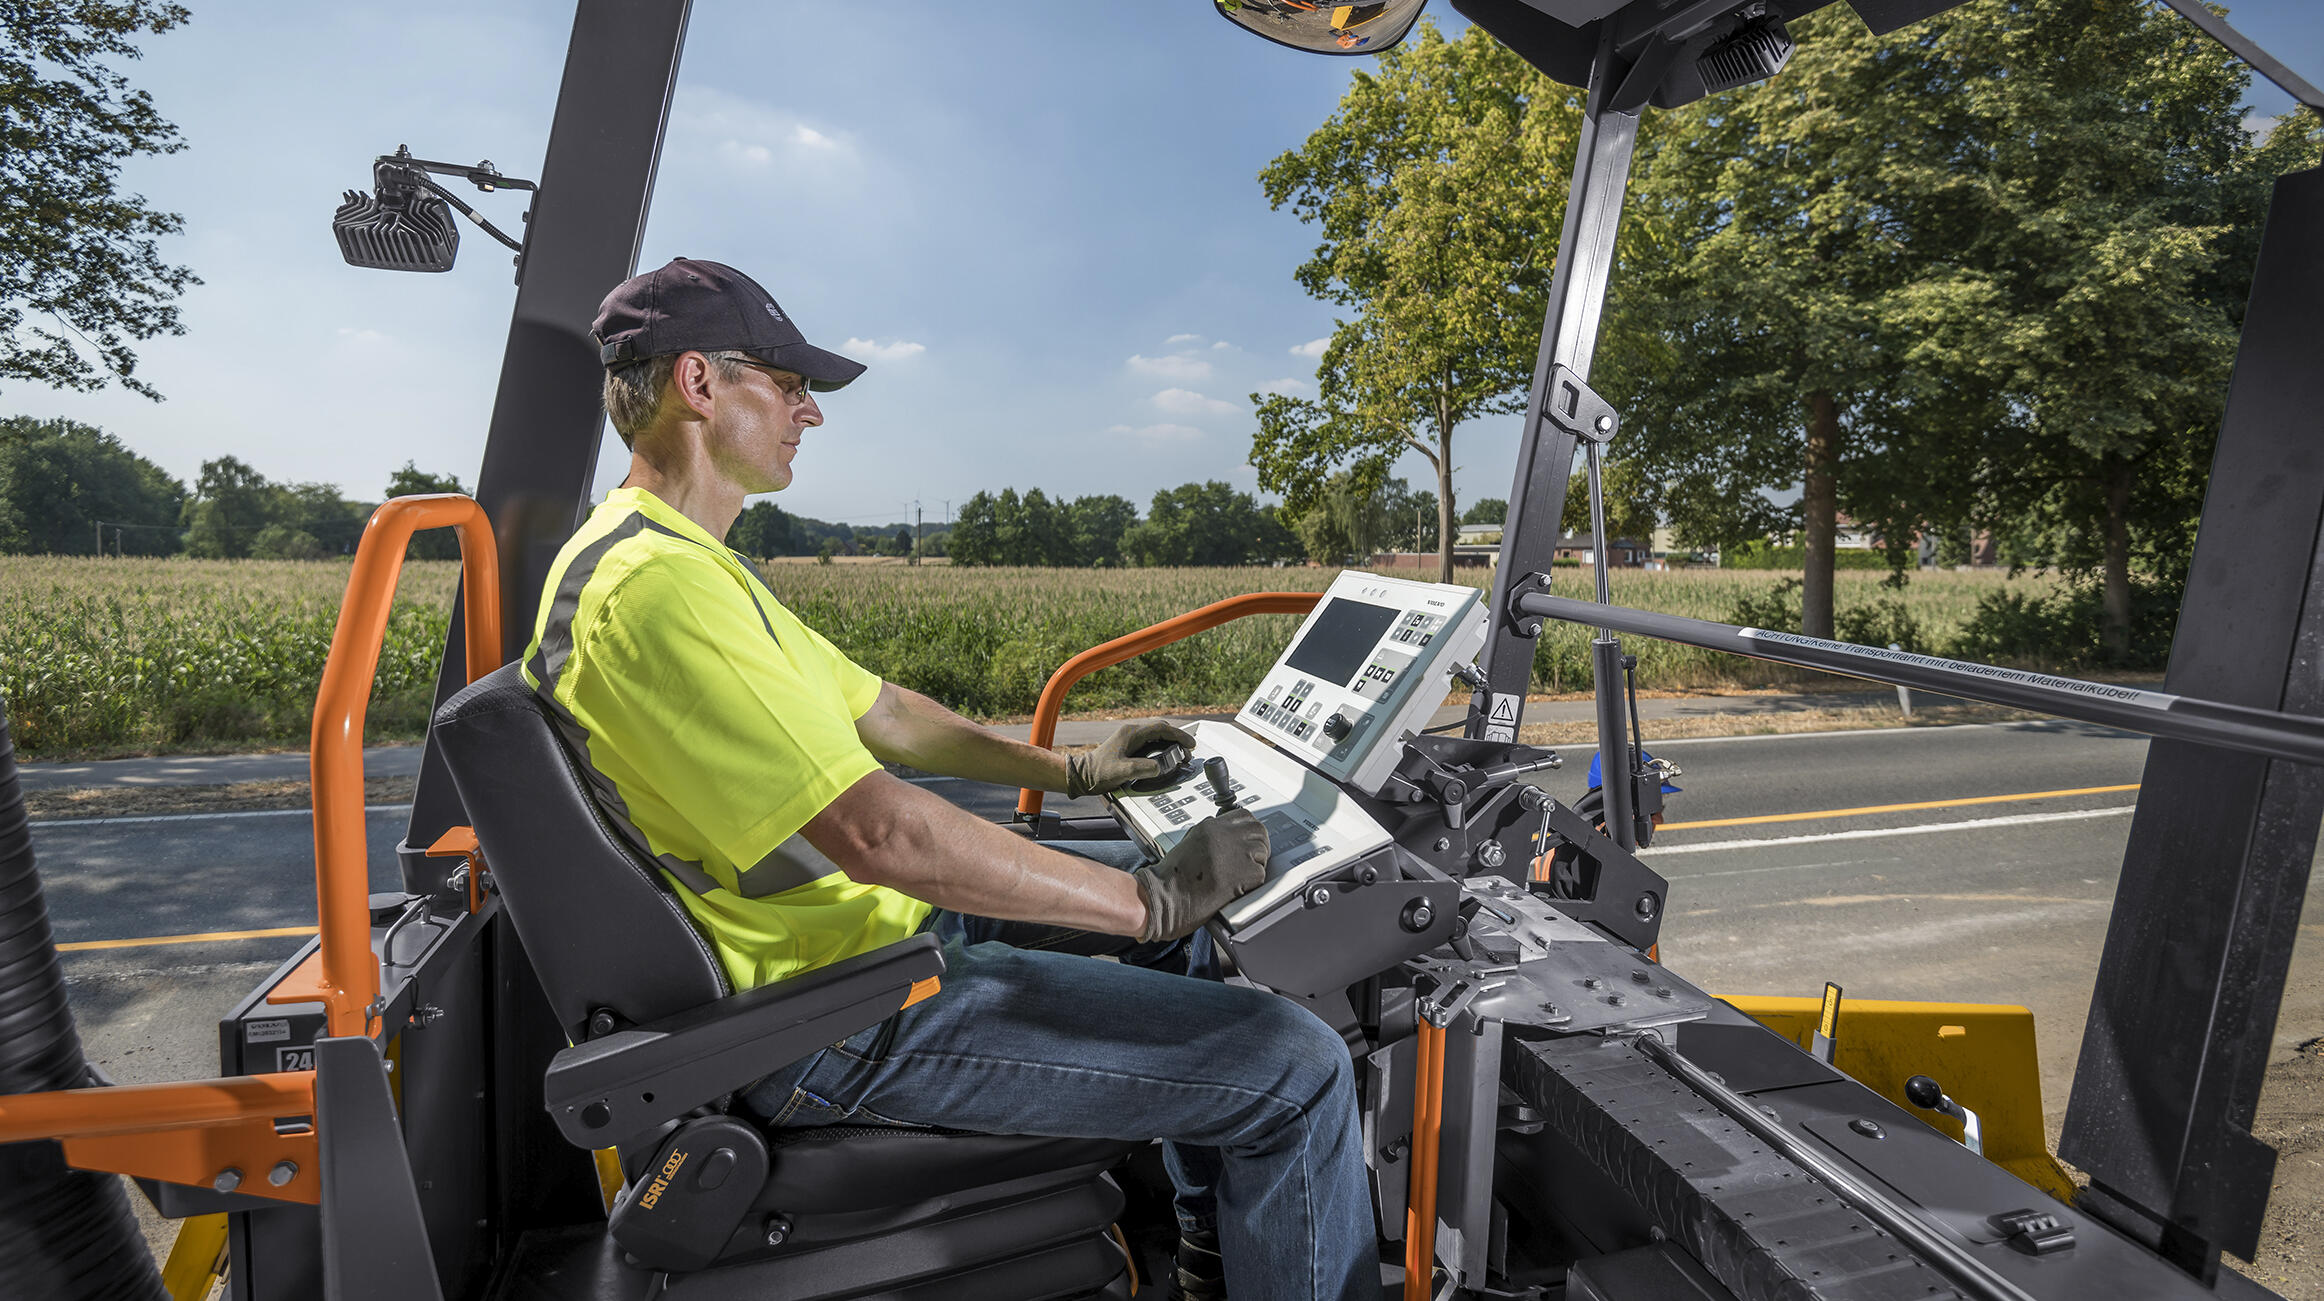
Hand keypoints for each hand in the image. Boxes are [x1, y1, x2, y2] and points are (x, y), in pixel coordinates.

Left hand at [1065, 719, 1195, 798]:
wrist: (1083, 775)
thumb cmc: (1098, 772)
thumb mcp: (1122, 772)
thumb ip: (1142, 769)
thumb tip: (1159, 767)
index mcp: (1131, 734)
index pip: (1161, 729)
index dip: (1179, 735)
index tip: (1190, 744)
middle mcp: (1131, 733)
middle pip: (1161, 729)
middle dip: (1177, 738)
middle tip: (1188, 750)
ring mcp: (1130, 739)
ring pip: (1156, 735)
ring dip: (1170, 742)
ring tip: (1180, 754)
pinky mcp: (1129, 746)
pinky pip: (1151, 742)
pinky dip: (1162, 747)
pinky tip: (1166, 756)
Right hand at [1132, 808, 1268, 942]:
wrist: (1162, 897)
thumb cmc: (1170, 878)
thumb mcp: (1189, 844)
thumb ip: (1211, 837)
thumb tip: (1229, 837)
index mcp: (1210, 826)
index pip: (1244, 816)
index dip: (1249, 830)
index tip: (1248, 841)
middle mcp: (1225, 835)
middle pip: (1258, 830)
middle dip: (1258, 845)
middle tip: (1251, 860)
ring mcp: (1235, 852)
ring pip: (1263, 851)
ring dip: (1256, 864)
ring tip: (1241, 876)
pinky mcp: (1243, 873)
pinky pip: (1260, 874)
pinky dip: (1252, 883)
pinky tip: (1237, 887)